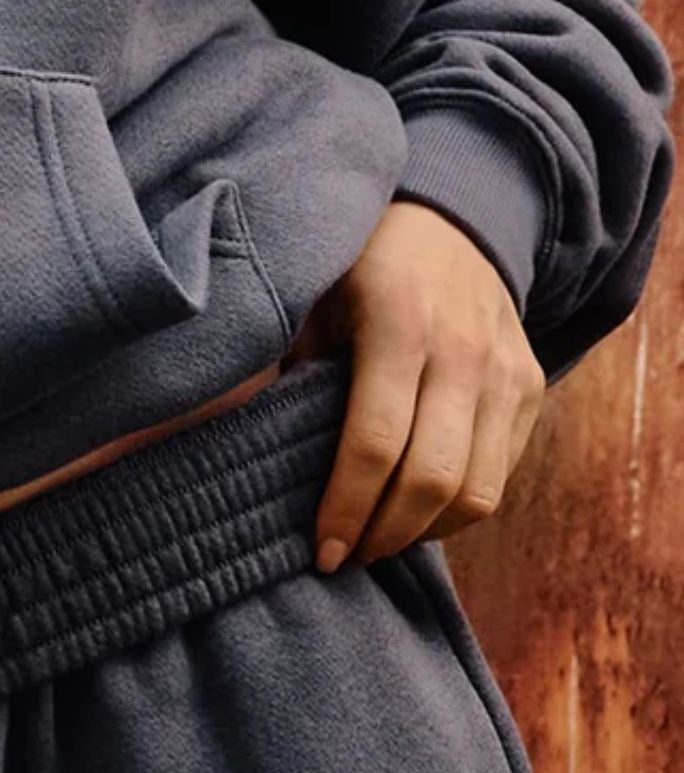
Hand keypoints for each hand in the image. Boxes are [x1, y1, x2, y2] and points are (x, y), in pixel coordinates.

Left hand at [284, 198, 544, 570]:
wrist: (449, 217)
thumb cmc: (356, 263)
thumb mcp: (310, 295)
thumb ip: (287, 366)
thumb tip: (242, 449)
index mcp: (398, 322)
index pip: (375, 442)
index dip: (347, 508)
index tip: (322, 551)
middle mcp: (463, 350)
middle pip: (434, 479)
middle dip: (386, 534)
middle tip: (347, 555)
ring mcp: (506, 370)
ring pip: (478, 490)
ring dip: (426, 532)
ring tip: (379, 539)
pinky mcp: (530, 386)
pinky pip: (501, 474)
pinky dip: (459, 508)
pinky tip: (416, 511)